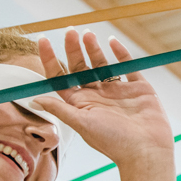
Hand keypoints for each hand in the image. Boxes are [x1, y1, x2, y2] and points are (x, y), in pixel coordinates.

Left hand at [35, 29, 173, 162]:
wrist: (147, 150)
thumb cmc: (114, 142)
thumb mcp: (83, 124)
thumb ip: (61, 109)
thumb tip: (34, 98)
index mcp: (81, 104)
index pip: (61, 78)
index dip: (50, 59)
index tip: (43, 40)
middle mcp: (97, 96)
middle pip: (81, 67)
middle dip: (73, 49)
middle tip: (70, 31)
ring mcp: (118, 90)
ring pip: (102, 64)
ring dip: (93, 48)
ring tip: (88, 34)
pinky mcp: (138, 88)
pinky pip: (128, 66)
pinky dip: (121, 53)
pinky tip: (112, 41)